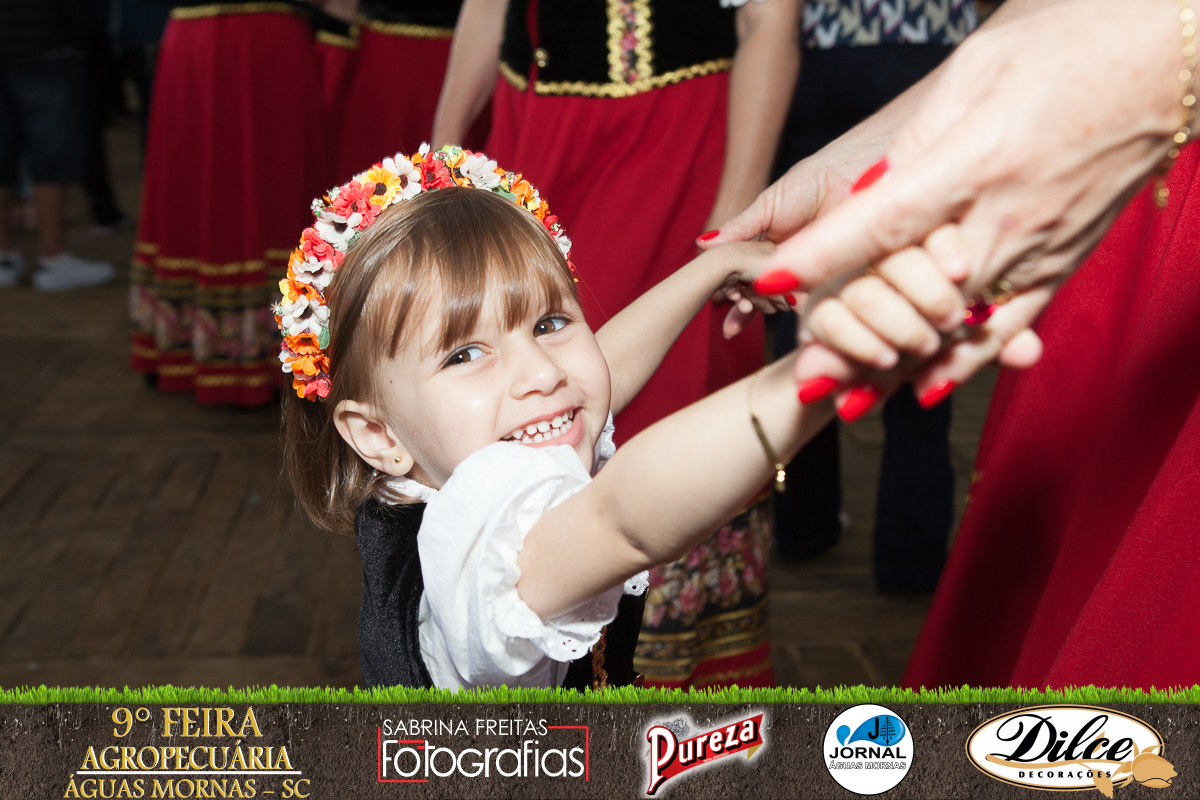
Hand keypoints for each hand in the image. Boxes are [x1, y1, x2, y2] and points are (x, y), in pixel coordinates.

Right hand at [698, 127, 893, 336]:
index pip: (746, 280)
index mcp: (772, 252)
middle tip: (733, 304)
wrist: (856, 172)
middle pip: (762, 299)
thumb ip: (738, 229)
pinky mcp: (837, 282)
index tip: (718, 303)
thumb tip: (701, 244)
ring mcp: (814, 277)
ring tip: (750, 305)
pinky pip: (815, 304)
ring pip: (784, 305)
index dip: (731, 296)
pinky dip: (798, 308)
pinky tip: (782, 304)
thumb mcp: (767, 206)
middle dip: (744, 309)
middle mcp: (792, 267)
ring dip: (765, 309)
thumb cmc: (814, 180)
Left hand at [759, 0, 1184, 406]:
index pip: (885, 218)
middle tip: (804, 375)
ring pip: (958, 322)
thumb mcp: (976, 72)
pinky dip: (966, 362)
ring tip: (846, 403)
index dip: (824, 256)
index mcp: (979, 157)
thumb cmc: (1068, 47)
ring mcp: (1042, 244)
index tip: (773, 283)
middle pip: (914, 292)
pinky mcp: (1066, 260)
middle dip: (854, 336)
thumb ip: (917, 141)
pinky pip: (1012, 325)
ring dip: (899, 365)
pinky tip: (926, 389)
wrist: (1168, 57)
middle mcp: (1010, 213)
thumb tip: (866, 194)